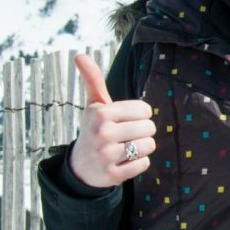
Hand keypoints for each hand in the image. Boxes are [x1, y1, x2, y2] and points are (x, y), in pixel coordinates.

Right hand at [67, 54, 156, 188]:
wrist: (80, 166)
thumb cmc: (94, 129)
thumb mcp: (94, 105)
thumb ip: (92, 80)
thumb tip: (80, 55)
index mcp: (100, 113)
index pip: (144, 110)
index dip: (140, 115)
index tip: (125, 120)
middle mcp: (101, 133)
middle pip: (149, 128)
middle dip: (142, 132)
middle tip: (124, 136)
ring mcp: (106, 155)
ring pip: (149, 146)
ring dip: (142, 148)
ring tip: (125, 148)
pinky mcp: (112, 174)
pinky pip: (143, 164)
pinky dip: (138, 163)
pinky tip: (123, 161)